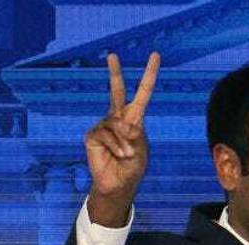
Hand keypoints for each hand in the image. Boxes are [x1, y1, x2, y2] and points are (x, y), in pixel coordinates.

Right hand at [85, 52, 159, 226]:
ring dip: (125, 142)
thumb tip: (124, 124)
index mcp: (135, 118)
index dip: (149, 75)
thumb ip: (135, 134)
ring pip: (116, 124)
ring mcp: (104, 125)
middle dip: (115, 73)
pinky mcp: (92, 135)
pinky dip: (116, 145)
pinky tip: (119, 155)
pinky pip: (106, 134)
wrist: (120, 184)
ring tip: (127, 155)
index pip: (142, 93)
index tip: (155, 56)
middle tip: (112, 55)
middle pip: (117, 91)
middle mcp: (118, 118)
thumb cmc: (133, 167)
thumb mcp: (141, 149)